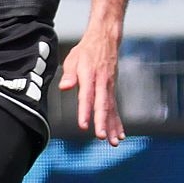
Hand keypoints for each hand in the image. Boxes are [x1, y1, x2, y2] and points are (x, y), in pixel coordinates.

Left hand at [59, 30, 123, 145]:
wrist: (105, 40)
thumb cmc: (86, 50)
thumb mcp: (73, 58)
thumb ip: (69, 74)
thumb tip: (64, 86)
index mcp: (89, 75)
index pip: (87, 96)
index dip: (85, 111)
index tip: (84, 125)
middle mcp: (101, 83)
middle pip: (102, 105)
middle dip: (102, 122)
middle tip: (102, 137)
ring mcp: (109, 87)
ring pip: (111, 109)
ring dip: (112, 126)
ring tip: (114, 142)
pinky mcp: (112, 90)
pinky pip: (115, 108)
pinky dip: (117, 122)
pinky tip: (120, 134)